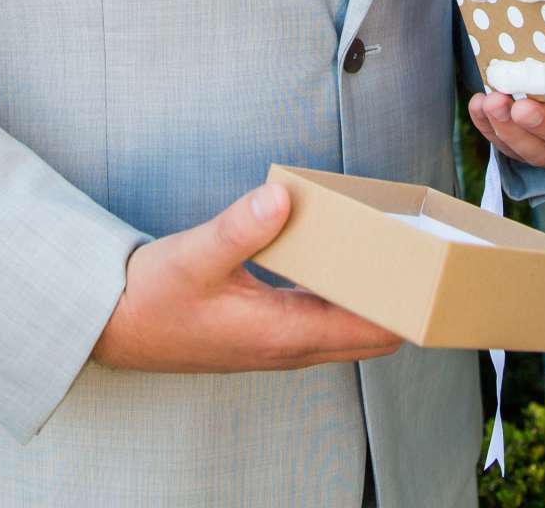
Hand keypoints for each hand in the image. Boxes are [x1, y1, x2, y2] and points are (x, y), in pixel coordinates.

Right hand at [91, 183, 404, 372]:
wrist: (112, 326)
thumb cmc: (150, 298)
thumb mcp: (193, 256)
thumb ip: (238, 228)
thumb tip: (281, 197)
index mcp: (283, 335)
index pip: (373, 331)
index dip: (409, 306)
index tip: (433, 271)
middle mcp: (290, 347)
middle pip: (374, 335)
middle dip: (404, 301)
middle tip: (424, 252)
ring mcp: (280, 344)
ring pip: (350, 328)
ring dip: (376, 298)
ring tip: (394, 251)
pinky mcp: (268, 333)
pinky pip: (326, 318)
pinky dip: (345, 294)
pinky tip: (342, 257)